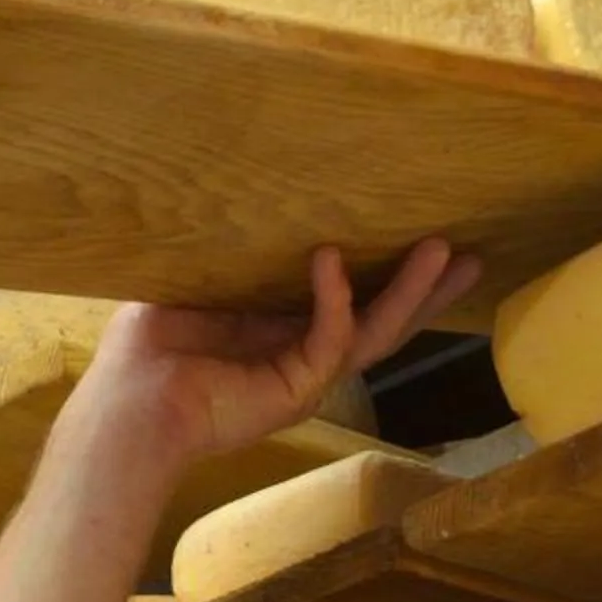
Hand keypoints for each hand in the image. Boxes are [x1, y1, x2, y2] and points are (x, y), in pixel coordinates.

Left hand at [75, 241, 484, 470]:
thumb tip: (246, 196)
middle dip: (426, 289)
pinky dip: (335, 301)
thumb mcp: (196, 285)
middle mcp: (301, 356)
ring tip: (445, 254)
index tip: (423, 238)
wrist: (130, 405)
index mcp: (281, 331)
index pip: (349, 300)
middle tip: (471, 253)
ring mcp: (305, 377)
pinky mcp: (296, 389)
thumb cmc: (147, 347)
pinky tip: (332, 261)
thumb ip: (234, 254)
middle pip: (382, 321)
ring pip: (374, 333)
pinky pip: (329, 338)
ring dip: (411, 292)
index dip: (385, 273)